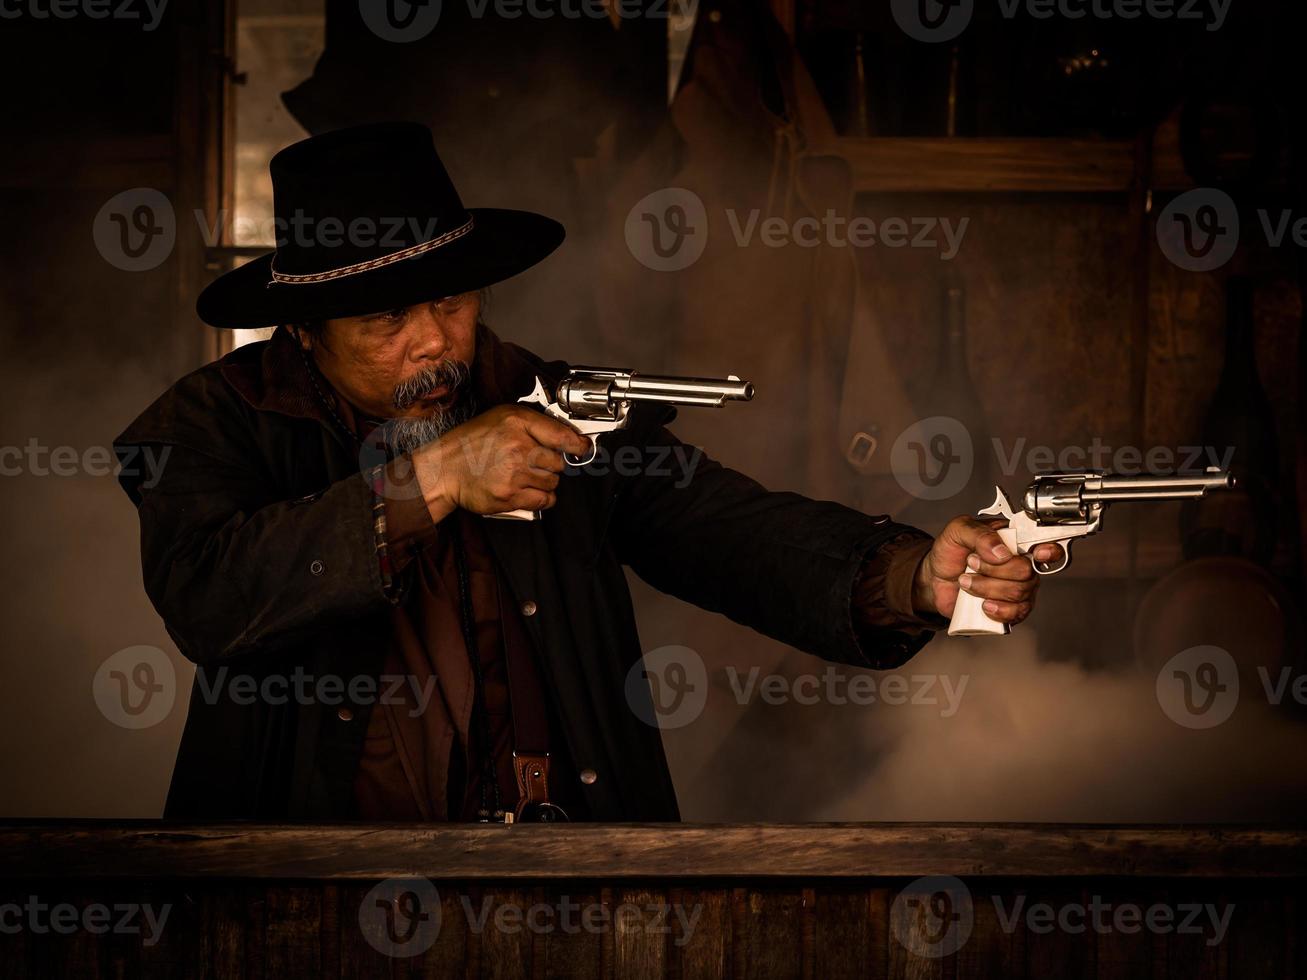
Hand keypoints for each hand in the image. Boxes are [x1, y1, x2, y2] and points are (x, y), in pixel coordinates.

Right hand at [410, 405, 591, 519]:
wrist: (444, 469)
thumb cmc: (472, 443)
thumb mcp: (501, 418)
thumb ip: (533, 424)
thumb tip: (567, 437)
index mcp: (517, 422)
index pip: (561, 435)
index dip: (578, 444)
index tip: (583, 448)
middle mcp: (518, 447)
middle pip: (559, 463)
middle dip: (551, 465)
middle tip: (534, 463)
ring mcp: (514, 473)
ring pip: (553, 482)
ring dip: (544, 482)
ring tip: (525, 476)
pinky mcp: (510, 496)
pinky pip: (543, 501)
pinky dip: (541, 499)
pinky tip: (528, 491)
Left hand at [912, 516, 1063, 625]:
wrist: (934, 578)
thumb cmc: (951, 551)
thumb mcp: (958, 531)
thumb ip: (980, 533)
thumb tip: (1001, 551)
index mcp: (1015, 541)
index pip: (1046, 545)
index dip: (1049, 550)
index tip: (1037, 554)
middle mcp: (1021, 565)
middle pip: (1027, 572)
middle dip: (994, 570)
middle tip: (972, 563)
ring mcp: (1017, 589)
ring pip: (1019, 593)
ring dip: (987, 588)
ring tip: (967, 581)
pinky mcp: (1009, 609)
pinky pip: (1016, 614)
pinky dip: (998, 610)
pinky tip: (983, 604)